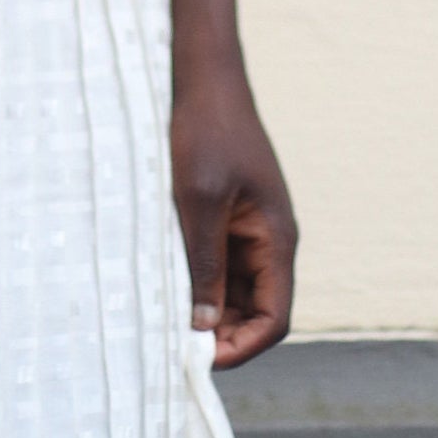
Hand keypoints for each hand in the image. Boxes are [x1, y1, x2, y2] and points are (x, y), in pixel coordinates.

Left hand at [170, 60, 295, 368]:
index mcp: (277, 240)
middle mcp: (269, 243)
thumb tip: (203, 326)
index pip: (274, 319)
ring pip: (232, 293)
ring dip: (203, 311)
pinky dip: (194, 283)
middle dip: (220, 335)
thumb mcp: (199, 201)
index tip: (198, 359)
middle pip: (254, 313)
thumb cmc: (206, 131)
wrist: (204, 78)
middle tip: (171, 346)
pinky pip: (216, 266)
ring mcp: (249, 232)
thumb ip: (203, 264)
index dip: (242, 348)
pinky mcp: (227, 220)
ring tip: (161, 320)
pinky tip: (161, 286)